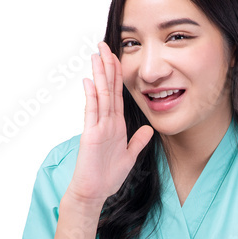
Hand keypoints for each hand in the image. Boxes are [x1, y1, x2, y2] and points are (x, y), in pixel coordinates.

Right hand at [66, 41, 153, 205]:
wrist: (94, 193)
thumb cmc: (108, 177)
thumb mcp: (129, 156)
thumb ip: (138, 141)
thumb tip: (149, 129)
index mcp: (116, 125)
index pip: (117, 95)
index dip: (118, 76)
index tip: (117, 57)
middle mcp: (106, 122)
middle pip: (107, 89)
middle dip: (107, 67)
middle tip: (104, 45)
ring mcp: (97, 127)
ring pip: (100, 95)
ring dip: (99, 75)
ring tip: (97, 55)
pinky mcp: (91, 135)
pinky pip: (92, 112)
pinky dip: (91, 96)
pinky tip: (89, 81)